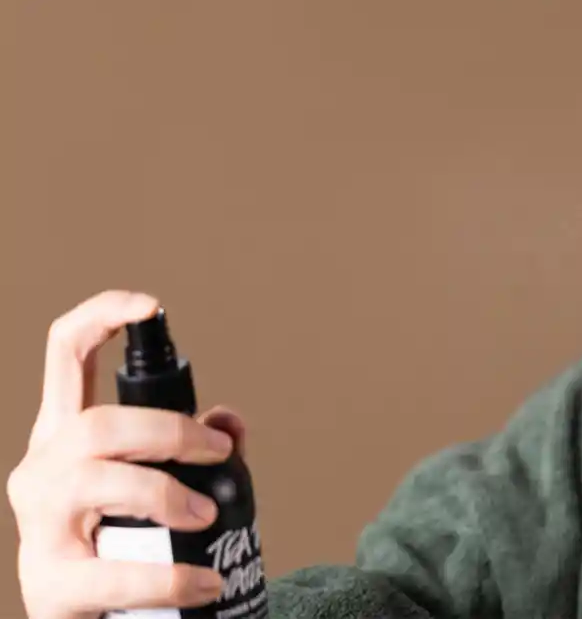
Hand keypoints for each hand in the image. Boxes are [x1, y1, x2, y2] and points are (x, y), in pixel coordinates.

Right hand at [6, 291, 246, 618]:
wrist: (97, 615)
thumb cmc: (123, 534)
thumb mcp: (155, 477)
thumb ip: (195, 444)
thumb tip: (228, 421)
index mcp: (66, 432)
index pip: (64, 353)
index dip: (101, 316)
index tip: (151, 307)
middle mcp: (42, 468)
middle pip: (96, 423)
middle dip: (168, 430)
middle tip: (217, 453)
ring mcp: (38, 524)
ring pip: (97, 481)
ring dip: (166, 493)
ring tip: (210, 517)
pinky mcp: (50, 582)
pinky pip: (110, 572)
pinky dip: (170, 575)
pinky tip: (204, 581)